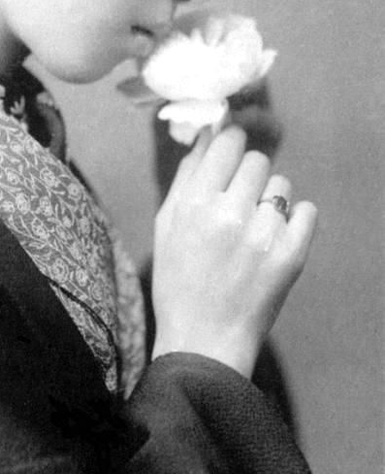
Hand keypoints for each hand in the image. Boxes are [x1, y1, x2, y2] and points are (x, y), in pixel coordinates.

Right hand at [151, 126, 316, 377]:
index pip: (227, 141)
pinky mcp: (292, 256)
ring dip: (269, 199)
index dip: (230, 143)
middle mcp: (230, 214)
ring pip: (281, 184)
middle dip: (248, 176)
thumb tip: (208, 132)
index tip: (230, 155)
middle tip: (238, 201)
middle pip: (257, 160)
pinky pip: (307, 210)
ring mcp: (264, 236)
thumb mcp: (167, 223)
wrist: (203, 341)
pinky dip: (295, 220)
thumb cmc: (178, 279)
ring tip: (253, 230)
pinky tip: (275, 239)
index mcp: (195, 202)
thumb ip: (188, 174)